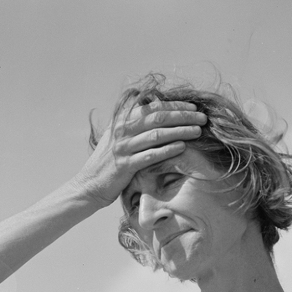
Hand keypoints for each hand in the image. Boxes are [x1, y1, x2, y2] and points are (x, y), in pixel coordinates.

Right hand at [74, 100, 206, 205]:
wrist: (89, 185)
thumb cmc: (109, 163)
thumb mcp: (118, 138)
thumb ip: (134, 125)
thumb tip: (156, 114)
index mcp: (122, 120)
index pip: (153, 107)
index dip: (175, 106)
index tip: (193, 108)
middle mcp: (122, 130)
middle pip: (158, 117)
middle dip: (183, 116)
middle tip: (202, 118)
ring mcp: (123, 148)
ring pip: (157, 135)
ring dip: (180, 131)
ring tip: (198, 131)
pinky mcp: (125, 165)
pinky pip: (150, 155)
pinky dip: (167, 150)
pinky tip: (182, 147)